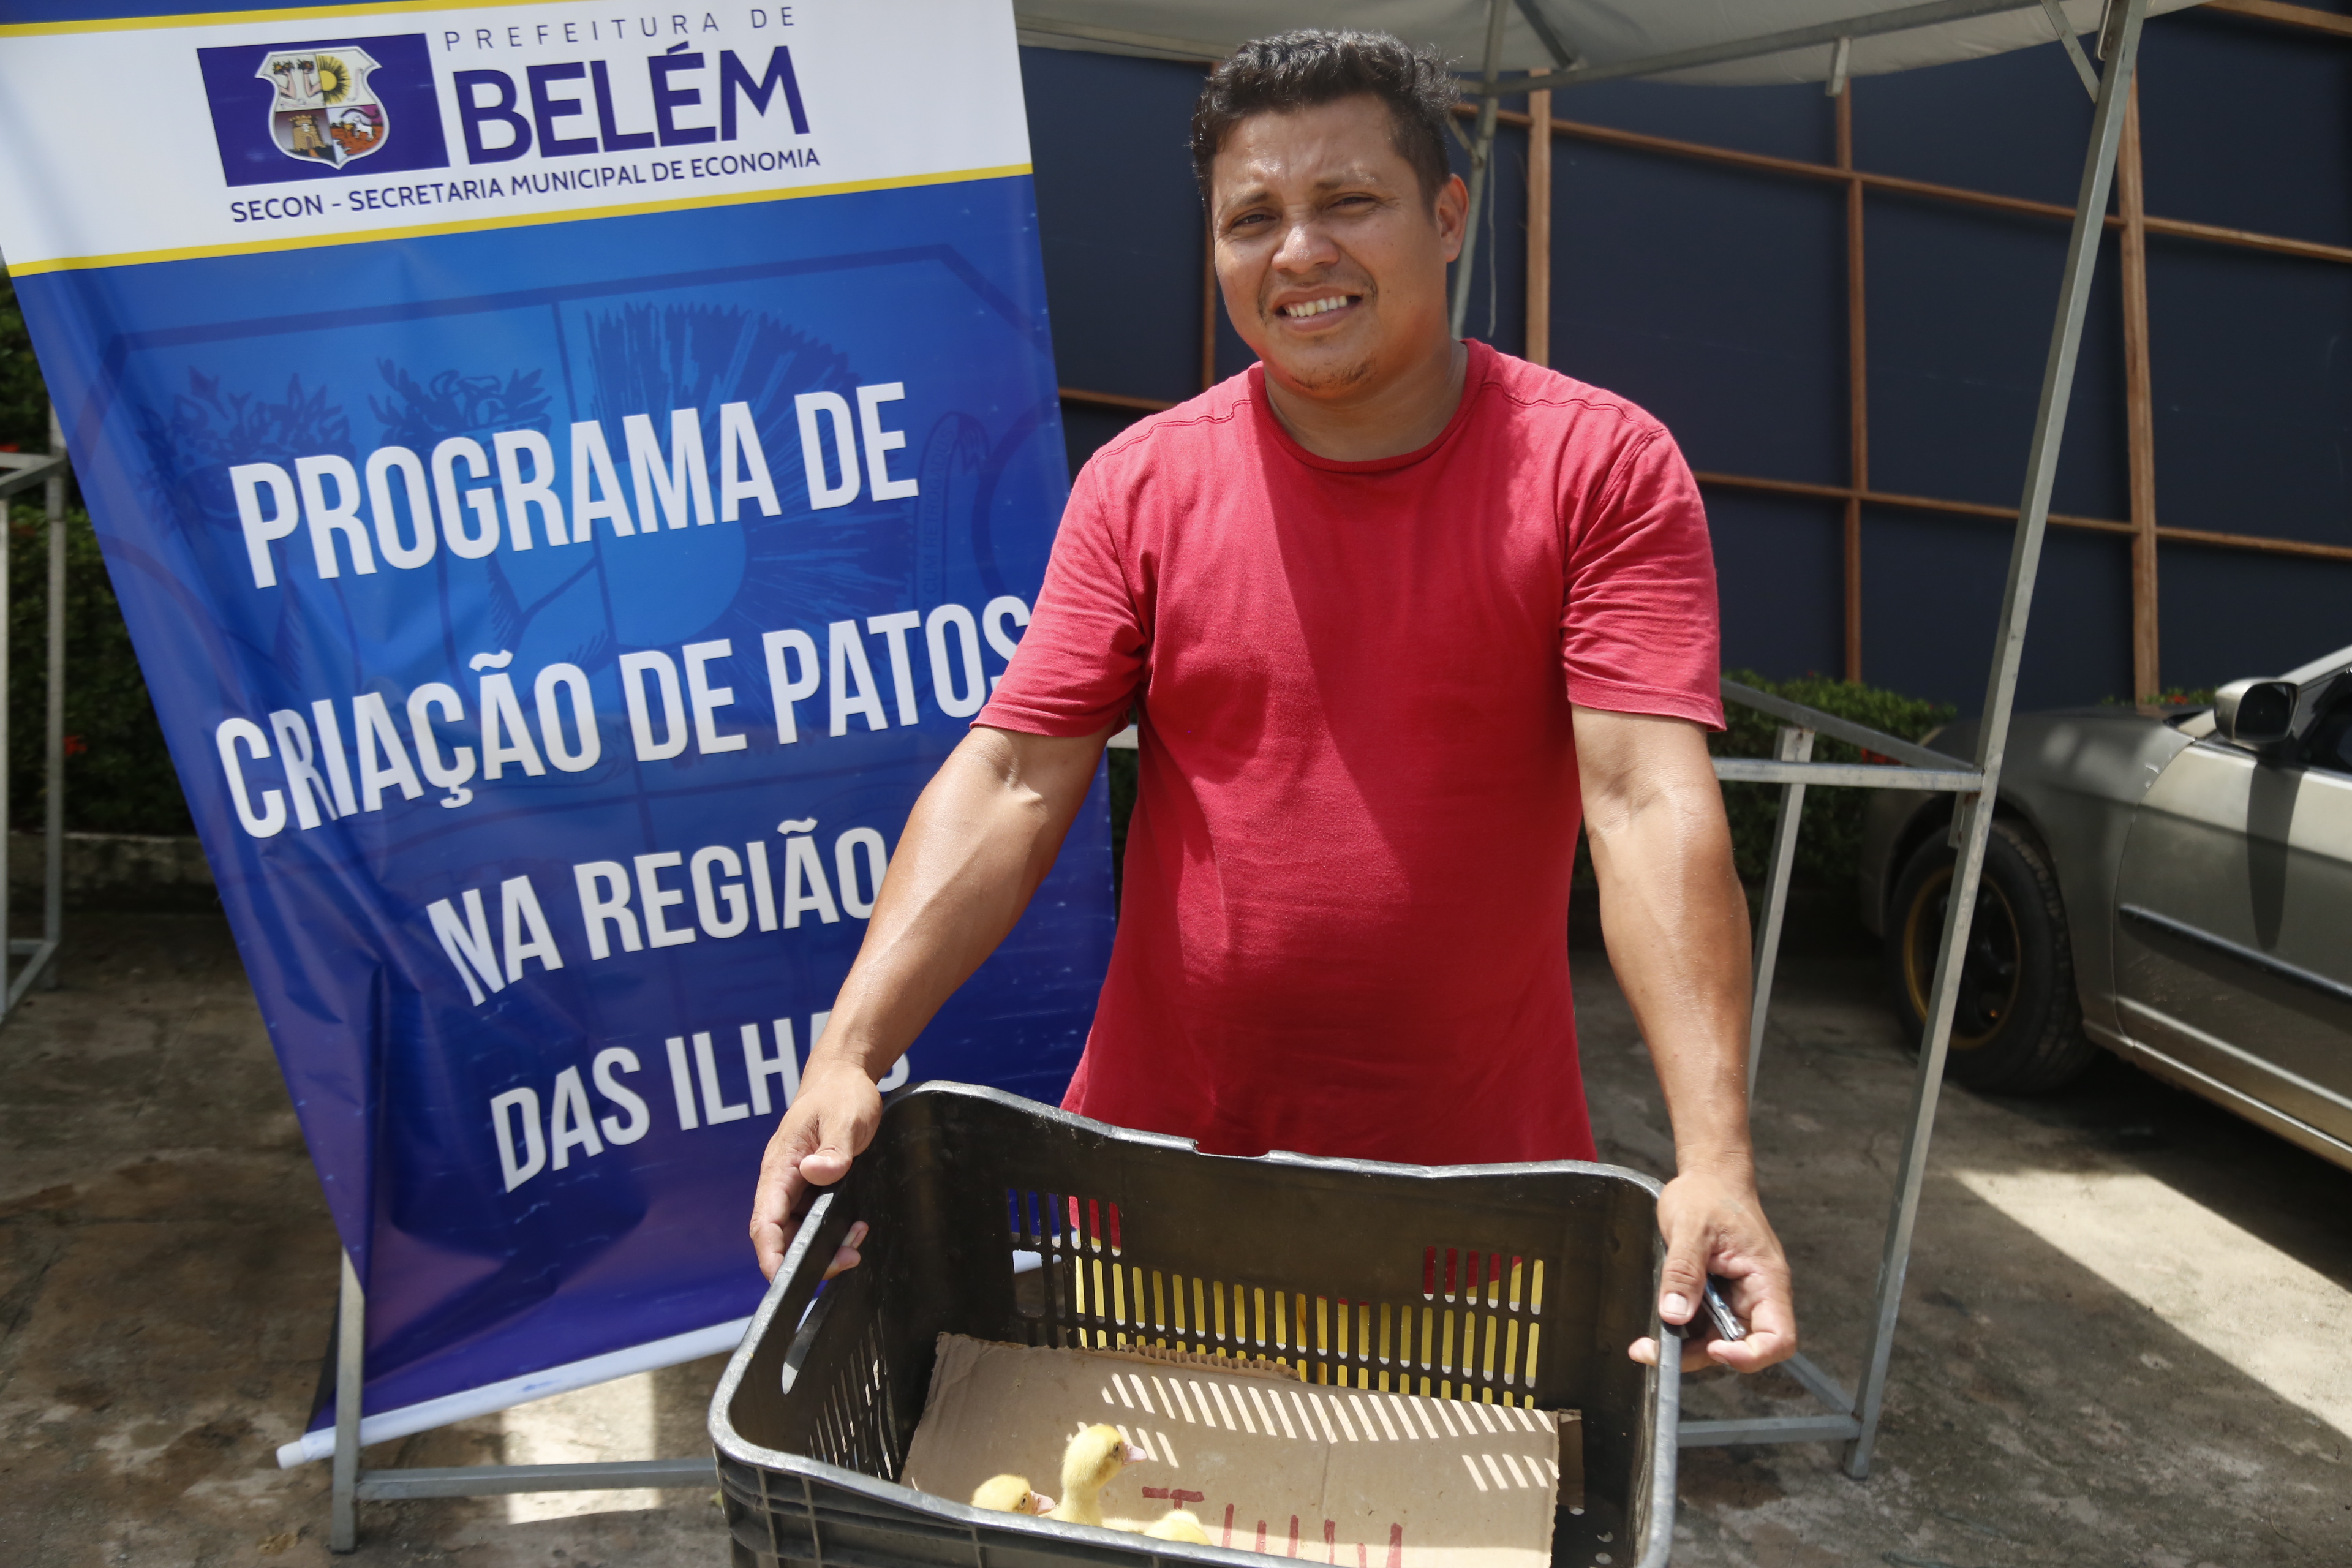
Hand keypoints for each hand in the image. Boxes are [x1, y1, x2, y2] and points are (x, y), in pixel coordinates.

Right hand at [749, 1056, 882, 1280]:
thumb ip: (835, 1147)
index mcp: (781, 1166)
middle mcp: (782, 1181)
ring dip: (823, 1247)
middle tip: (847, 1259)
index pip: (766, 1221)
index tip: (784, 1279)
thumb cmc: (840, 1094)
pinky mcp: (810, 1189)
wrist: (843, 1079)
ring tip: (856, 1241)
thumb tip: (818, 1172)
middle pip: (781, 1235)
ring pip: (798, 1232)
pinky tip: (855, 1229)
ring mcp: (795, 1187)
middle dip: (807, 1258)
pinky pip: (813, 1221)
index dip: (771, 1255)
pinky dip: (831, 1233)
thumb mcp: (846, 1117)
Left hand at [1627, 1168, 1795, 1373]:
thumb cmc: (1709, 1195)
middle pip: (1743, 1347)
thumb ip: (1684, 1271)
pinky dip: (1680, 1332)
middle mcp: (1755, 1296)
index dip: (1751, 1355)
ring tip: (1646, 1347)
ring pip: (1717, 1341)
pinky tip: (1655, 1332)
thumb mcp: (1691, 1228)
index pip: (1778, 1337)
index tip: (1714, 1350)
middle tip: (1658, 1354)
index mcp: (1765, 1280)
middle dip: (1703, 1356)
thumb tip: (1675, 1314)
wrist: (1707, 1177)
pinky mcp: (1715, 1297)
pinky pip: (1702, 1326)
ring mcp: (1734, 1298)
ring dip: (1686, 1349)